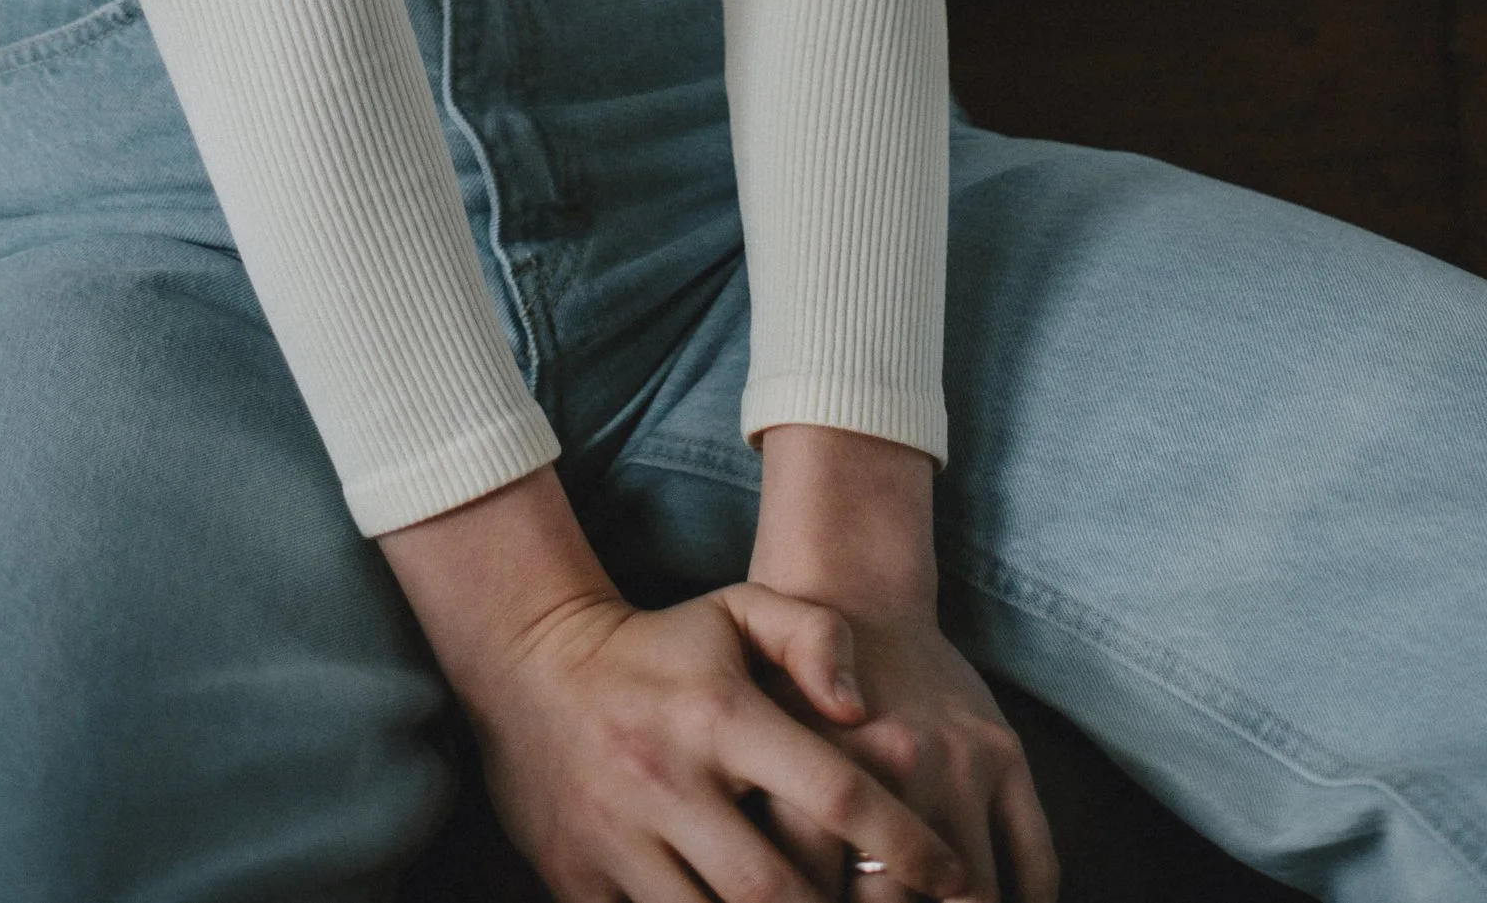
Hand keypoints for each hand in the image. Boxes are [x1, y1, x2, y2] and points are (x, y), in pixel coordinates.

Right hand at [380, 468, 964, 902]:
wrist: (531, 668)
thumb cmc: (663, 646)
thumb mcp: (738, 610)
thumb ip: (816, 635)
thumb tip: (862, 707)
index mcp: (721, 716)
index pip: (833, 794)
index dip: (905, 846)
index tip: (955, 879)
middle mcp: (671, 783)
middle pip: (779, 891)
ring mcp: (622, 841)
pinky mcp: (584, 883)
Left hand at [762, 606, 1056, 902]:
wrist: (850, 599)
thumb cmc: (790, 693)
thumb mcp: (758, 753)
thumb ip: (780, 840)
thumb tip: (795, 897)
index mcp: (822, 774)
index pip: (823, 897)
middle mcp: (898, 766)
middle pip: (898, 901)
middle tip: (884, 897)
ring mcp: (959, 761)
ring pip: (974, 895)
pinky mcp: (1004, 753)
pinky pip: (1036, 862)